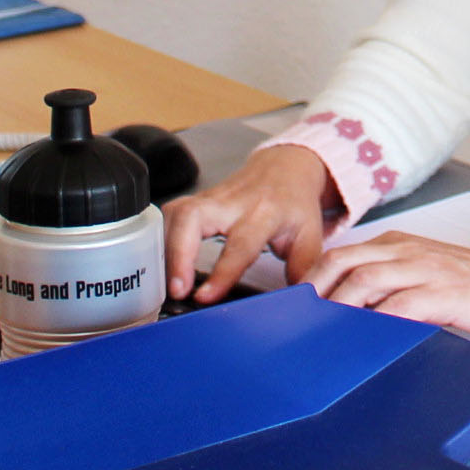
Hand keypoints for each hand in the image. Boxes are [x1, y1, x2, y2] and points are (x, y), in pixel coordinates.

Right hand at [163, 142, 338, 302]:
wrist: (285, 167)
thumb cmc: (294, 205)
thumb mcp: (309, 237)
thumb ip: (303, 270)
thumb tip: (299, 302)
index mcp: (264, 212)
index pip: (240, 243)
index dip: (222, 272)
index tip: (204, 297)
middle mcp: (233, 202)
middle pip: (193, 217)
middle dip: (178, 253)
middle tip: (176, 289)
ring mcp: (210, 199)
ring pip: (176, 214)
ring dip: (165, 249)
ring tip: (165, 284)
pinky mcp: (194, 201)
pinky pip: (170, 217)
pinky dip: (160, 241)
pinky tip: (162, 265)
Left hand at [306, 232, 469, 336]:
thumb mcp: (426, 275)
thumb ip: (391, 287)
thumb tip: (348, 316)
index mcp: (398, 245)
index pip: (340, 256)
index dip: (310, 281)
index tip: (291, 310)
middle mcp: (407, 252)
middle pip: (343, 264)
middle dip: (313, 294)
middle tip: (295, 326)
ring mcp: (426, 270)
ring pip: (366, 281)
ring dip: (337, 308)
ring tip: (320, 334)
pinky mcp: (446, 294)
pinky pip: (403, 305)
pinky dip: (378, 321)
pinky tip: (365, 339)